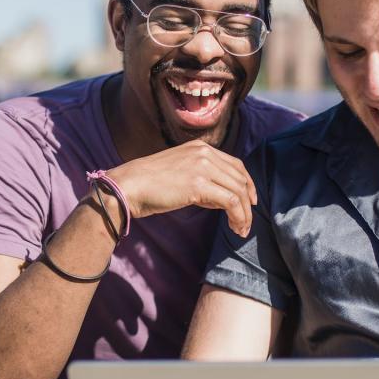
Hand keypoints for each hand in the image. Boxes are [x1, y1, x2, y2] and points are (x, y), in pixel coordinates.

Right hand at [103, 141, 257, 235]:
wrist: (129, 186)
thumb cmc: (149, 185)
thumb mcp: (180, 173)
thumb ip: (202, 180)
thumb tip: (221, 200)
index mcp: (200, 148)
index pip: (235, 164)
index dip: (247, 184)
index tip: (250, 202)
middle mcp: (204, 153)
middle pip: (240, 178)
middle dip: (247, 203)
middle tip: (246, 222)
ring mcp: (202, 167)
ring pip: (238, 191)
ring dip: (244, 214)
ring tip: (241, 230)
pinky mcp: (199, 184)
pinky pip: (230, 202)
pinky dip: (238, 216)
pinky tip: (235, 227)